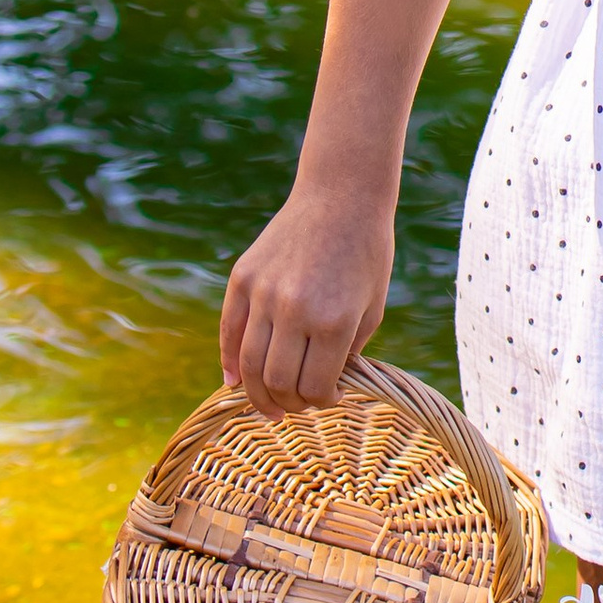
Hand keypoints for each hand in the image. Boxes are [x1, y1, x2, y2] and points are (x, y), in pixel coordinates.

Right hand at [219, 187, 394, 415]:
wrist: (342, 196)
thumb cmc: (366, 254)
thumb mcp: (372, 308)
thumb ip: (348, 352)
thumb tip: (320, 390)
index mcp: (334, 321)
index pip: (316, 386)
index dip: (323, 402)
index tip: (330, 398)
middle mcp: (294, 309)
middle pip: (278, 382)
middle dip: (289, 404)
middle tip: (297, 407)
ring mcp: (263, 292)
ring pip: (249, 364)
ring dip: (257, 394)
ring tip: (269, 406)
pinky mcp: (242, 277)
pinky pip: (229, 331)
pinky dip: (230, 363)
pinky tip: (235, 382)